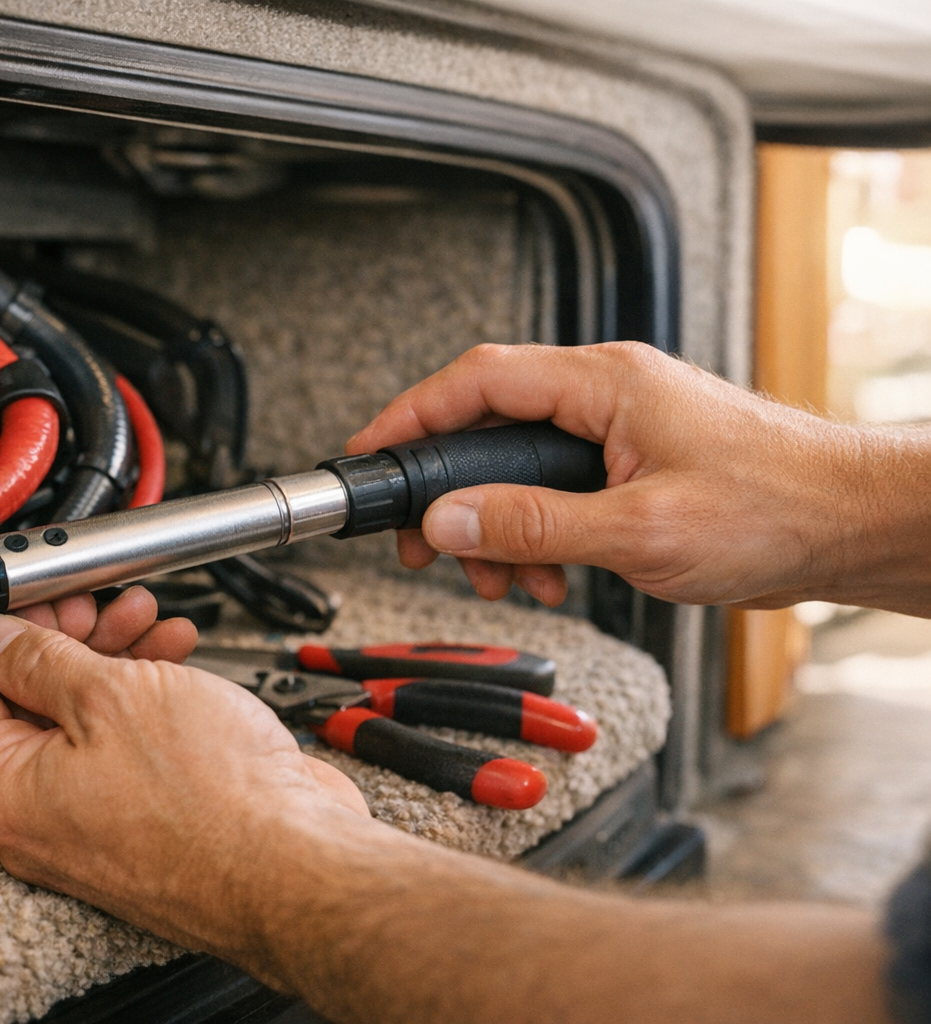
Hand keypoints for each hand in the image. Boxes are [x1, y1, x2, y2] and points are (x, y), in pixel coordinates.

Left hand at [0, 587, 369, 957]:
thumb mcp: (111, 695)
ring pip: (76, 721)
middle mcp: (38, 820)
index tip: (1, 599)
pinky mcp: (142, 826)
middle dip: (55, 638)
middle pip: (17, 705)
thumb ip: (40, 661)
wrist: (298, 868)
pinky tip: (172, 657)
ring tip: (141, 617)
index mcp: (6, 792)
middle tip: (86, 603)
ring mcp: (91, 827)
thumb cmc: (214, 804)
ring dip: (106, 657)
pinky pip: (121, 748)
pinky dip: (141, 696)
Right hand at [347, 342, 930, 612]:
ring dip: (499, 526)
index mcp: (605, 384)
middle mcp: (608, 395)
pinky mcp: (633, 466)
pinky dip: (538, 535)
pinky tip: (550, 574)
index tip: (370, 452)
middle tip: (427, 544)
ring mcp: (621, 430)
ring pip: (520, 468)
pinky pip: (557, 492)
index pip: (478, 381)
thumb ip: (532, 525)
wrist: (853, 527)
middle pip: (490, 427)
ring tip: (507, 577)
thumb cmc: (778, 510)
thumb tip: (448, 521)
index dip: (411, 414)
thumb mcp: (639, 532)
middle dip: (453, 493)